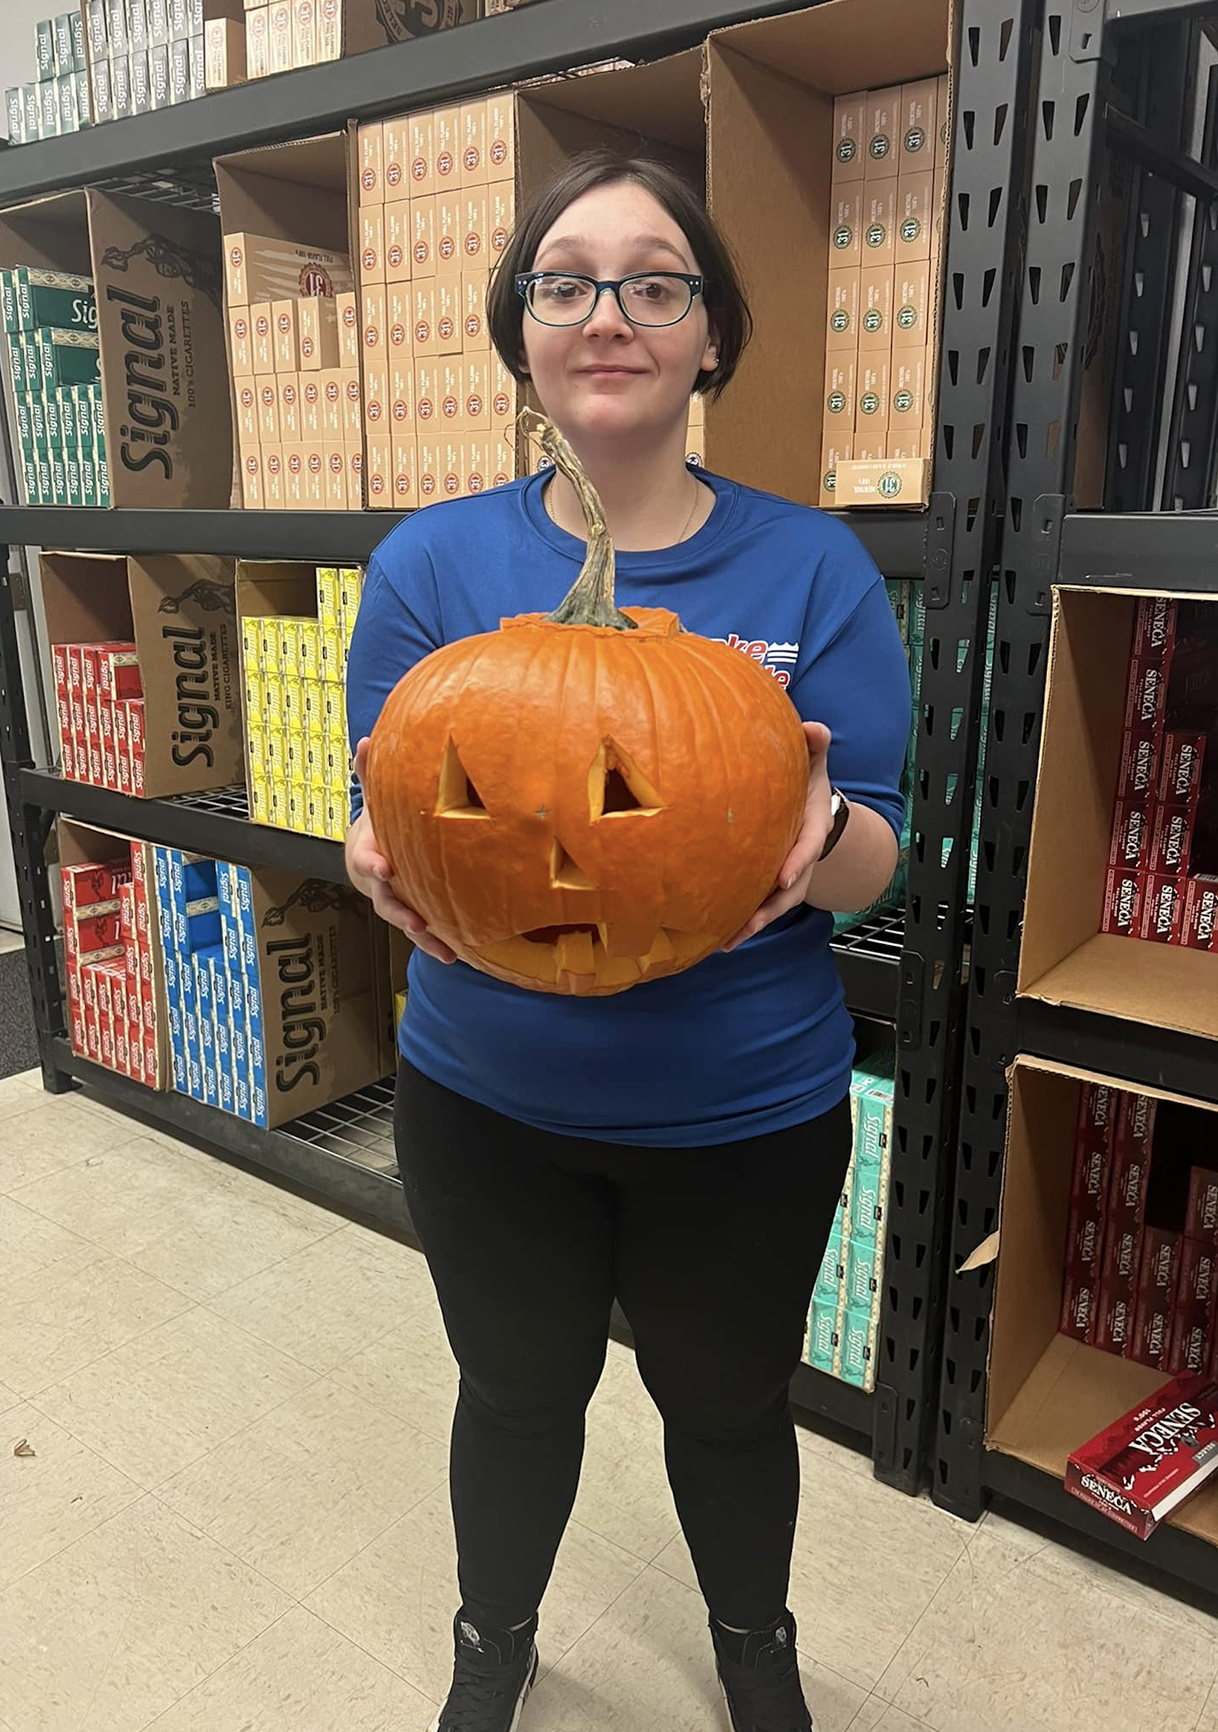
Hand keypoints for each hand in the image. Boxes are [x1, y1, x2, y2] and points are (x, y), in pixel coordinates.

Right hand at [347, 738, 455, 963]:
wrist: (372, 856)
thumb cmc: (379, 826)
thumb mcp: (373, 800)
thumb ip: (369, 773)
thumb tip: (366, 739)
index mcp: (370, 855)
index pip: (367, 860)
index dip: (374, 864)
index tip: (385, 867)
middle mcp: (380, 884)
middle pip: (386, 900)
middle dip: (400, 910)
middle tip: (415, 920)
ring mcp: (395, 903)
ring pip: (405, 923)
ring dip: (423, 936)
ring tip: (445, 949)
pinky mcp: (411, 915)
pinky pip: (422, 933)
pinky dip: (435, 943)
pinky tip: (456, 954)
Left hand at [722, 722, 832, 951]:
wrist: (810, 805)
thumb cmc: (806, 783)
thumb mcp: (814, 763)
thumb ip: (813, 747)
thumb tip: (814, 728)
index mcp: (813, 829)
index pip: (808, 848)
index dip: (797, 864)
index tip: (783, 880)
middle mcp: (800, 860)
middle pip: (791, 891)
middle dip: (771, 909)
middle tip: (751, 923)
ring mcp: (784, 876)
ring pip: (772, 906)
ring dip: (751, 925)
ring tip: (727, 942)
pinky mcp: (765, 884)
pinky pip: (755, 906)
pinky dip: (739, 923)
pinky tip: (715, 939)